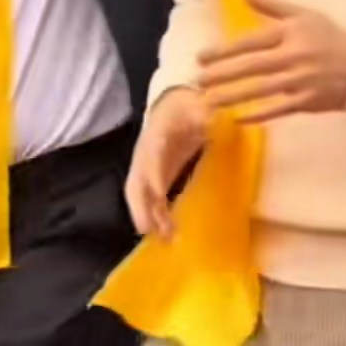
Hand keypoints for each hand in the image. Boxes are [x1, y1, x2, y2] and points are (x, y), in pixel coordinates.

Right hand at [125, 88, 209, 240]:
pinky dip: (157, 218)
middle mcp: (145, 156)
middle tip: (148, 230)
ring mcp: (147, 170)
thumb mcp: (195, 105)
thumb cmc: (184, 107)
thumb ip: (202, 112)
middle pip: (135, 184)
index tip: (158, 194)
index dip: (153, 174)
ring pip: (141, 198)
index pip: (151, 156)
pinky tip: (169, 234)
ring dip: (150, 218)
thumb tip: (210, 118)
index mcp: (155, 135)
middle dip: (140, 208)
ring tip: (165, 240)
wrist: (173, 106)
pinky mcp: (156, 179)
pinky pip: (151, 201)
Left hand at [198, 0, 345, 122]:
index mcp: (291, 34)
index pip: (251, 42)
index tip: (201, 57)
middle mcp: (294, 57)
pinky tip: (239, 118)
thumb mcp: (305, 15)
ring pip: (260, 91)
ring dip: (233, 97)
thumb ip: (273, 6)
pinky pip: (278, 110)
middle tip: (198, 81)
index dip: (224, 50)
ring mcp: (300, 82)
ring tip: (209, 101)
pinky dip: (258, 115)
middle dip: (222, 75)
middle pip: (251, 68)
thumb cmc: (331, 38)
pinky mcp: (307, 103)